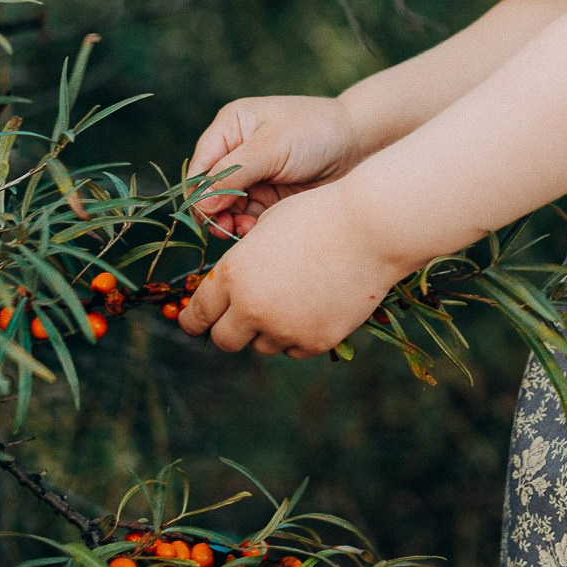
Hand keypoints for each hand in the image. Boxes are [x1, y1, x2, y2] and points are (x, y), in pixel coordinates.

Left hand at [178, 185, 402, 357]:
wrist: (372, 228)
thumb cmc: (319, 216)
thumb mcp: (266, 229)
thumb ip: (242, 264)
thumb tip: (229, 293)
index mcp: (233, 274)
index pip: (199, 314)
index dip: (193, 321)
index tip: (194, 323)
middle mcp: (253, 307)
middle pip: (224, 340)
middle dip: (230, 330)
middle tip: (243, 318)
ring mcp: (285, 328)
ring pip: (263, 346)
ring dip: (269, 330)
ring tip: (293, 298)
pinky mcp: (316, 341)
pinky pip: (295, 350)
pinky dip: (299, 335)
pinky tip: (314, 307)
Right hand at [186, 94, 358, 236]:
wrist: (360, 144)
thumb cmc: (315, 132)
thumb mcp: (272, 147)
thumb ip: (235, 174)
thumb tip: (202, 203)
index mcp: (231, 127)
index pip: (201, 165)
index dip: (199, 192)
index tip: (205, 215)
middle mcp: (237, 152)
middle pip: (211, 191)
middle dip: (214, 212)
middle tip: (223, 229)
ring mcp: (253, 177)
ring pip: (228, 209)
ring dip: (231, 223)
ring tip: (241, 231)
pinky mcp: (270, 197)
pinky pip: (249, 218)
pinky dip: (249, 228)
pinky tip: (255, 232)